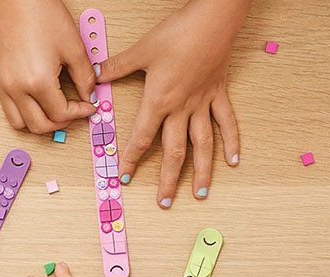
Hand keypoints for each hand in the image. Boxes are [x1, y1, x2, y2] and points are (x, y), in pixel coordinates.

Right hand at [0, 0, 96, 133]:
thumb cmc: (42, 14)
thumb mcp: (74, 47)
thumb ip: (85, 77)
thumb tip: (89, 95)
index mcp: (37, 81)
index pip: (60, 114)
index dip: (79, 113)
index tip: (87, 106)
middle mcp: (15, 87)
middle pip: (39, 126)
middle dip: (60, 123)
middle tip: (73, 111)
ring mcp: (1, 84)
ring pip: (19, 123)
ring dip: (39, 122)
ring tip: (53, 109)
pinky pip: (7, 107)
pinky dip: (23, 111)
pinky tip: (37, 98)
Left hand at [96, 0, 247, 206]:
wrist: (212, 21)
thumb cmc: (177, 33)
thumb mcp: (142, 50)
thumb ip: (117, 66)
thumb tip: (96, 75)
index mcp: (160, 100)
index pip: (142, 138)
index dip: (133, 159)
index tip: (127, 178)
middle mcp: (182, 108)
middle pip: (174, 152)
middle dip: (168, 180)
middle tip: (164, 202)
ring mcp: (203, 104)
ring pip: (202, 145)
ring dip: (202, 171)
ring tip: (200, 193)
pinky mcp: (219, 95)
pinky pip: (226, 123)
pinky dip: (231, 142)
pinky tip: (233, 161)